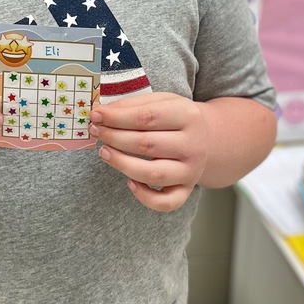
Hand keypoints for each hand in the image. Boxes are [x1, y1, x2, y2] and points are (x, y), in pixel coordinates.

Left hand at [89, 91, 208, 210]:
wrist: (207, 137)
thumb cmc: (176, 117)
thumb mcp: (161, 101)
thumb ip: (133, 105)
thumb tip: (103, 114)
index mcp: (188, 115)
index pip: (147, 117)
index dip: (117, 117)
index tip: (96, 116)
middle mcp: (193, 145)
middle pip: (147, 144)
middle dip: (114, 138)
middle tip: (96, 132)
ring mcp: (191, 170)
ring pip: (153, 174)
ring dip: (122, 164)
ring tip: (103, 152)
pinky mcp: (187, 190)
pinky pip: (166, 202)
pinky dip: (145, 197)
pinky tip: (129, 183)